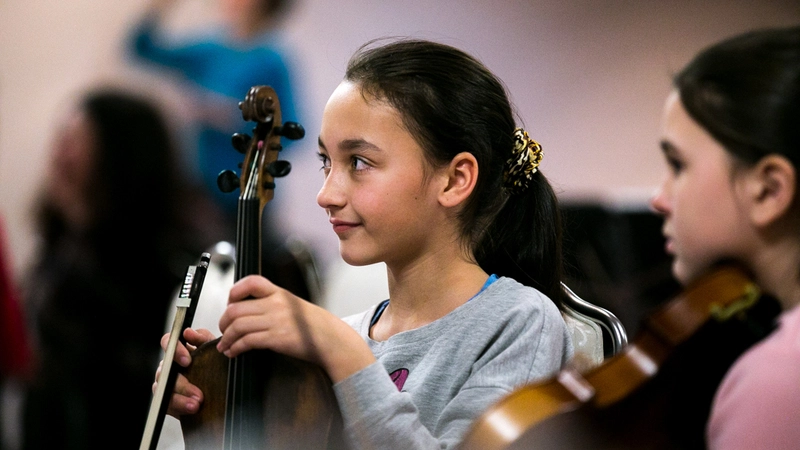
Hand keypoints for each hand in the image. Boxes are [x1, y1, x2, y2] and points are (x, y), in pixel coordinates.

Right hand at [152, 328, 215, 415]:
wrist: (222, 392)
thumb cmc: (216, 366)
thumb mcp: (213, 350)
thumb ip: (203, 339)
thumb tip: (188, 332)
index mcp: (179, 351)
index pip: (168, 343)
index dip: (175, 350)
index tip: (187, 361)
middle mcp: (170, 367)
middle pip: (164, 371)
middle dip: (182, 384)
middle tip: (198, 393)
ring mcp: (167, 384)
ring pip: (164, 389)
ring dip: (181, 398)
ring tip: (197, 404)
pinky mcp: (168, 401)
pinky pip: (166, 404)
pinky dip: (179, 407)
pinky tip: (191, 409)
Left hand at [216, 275, 375, 382]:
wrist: (330, 339)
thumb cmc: (313, 325)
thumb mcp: (293, 306)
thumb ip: (274, 304)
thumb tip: (250, 311)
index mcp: (279, 293)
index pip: (251, 282)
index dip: (234, 291)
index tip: (229, 303)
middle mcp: (276, 304)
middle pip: (236, 308)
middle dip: (223, 322)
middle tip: (222, 330)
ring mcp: (276, 321)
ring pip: (238, 326)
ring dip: (226, 338)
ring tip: (224, 346)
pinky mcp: (276, 338)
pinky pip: (247, 341)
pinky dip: (236, 348)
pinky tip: (234, 352)